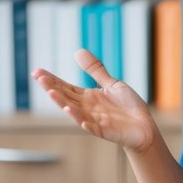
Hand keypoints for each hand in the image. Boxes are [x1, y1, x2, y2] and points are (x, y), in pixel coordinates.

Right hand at [31, 49, 158, 152]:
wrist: (145, 127)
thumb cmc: (128, 107)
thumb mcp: (111, 84)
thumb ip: (95, 70)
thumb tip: (78, 51)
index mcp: (88, 97)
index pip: (65, 87)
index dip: (52, 80)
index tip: (37, 71)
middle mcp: (87, 109)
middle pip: (66, 97)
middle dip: (52, 88)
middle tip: (39, 77)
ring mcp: (94, 120)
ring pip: (74, 111)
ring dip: (62, 103)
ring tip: (51, 93)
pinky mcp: (105, 131)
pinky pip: (91, 126)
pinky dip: (82, 121)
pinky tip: (72, 113)